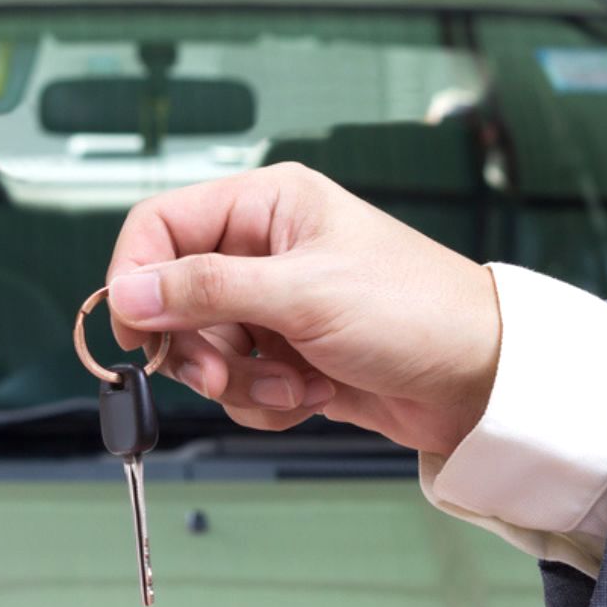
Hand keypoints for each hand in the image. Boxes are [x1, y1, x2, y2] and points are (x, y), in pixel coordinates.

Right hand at [105, 164, 501, 456]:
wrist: (479, 382)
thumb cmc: (416, 312)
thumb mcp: (302, 294)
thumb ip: (206, 290)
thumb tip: (128, 291)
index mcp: (267, 206)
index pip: (160, 226)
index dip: (136, 277)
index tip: (136, 330)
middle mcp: (264, 250)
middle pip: (174, 300)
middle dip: (199, 348)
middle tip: (223, 374)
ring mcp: (276, 307)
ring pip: (205, 351)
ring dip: (242, 382)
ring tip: (296, 384)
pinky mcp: (289, 355)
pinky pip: (240, 384)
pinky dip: (268, 400)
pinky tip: (314, 394)